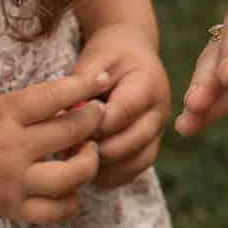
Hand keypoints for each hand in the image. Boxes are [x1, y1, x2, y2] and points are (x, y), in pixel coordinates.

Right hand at [0, 73, 103, 224]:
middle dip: (93, 121)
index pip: (54, 96)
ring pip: (72, 177)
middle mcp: (14, 150)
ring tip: (88, 152)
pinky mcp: (12, 209)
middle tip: (98, 115)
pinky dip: (70, 200)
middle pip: (71, 133)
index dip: (85, 86)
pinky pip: (55, 210)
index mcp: (5, 117)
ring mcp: (15, 183)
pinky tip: (70, 187)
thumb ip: (22, 106)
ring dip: (89, 162)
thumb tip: (65, 102)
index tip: (103, 80)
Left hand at [73, 22, 170, 187]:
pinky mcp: (151, 144)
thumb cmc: (111, 53)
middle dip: (97, 149)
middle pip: (131, 143)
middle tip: (68, 149)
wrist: (134, 52)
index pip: (122, 114)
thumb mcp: (95, 57)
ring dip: (106, 168)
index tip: (68, 129)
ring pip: (136, 162)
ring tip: (77, 161)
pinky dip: (112, 176)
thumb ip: (82, 84)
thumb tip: (68, 115)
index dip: (93, 126)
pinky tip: (89, 170)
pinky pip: (135, 170)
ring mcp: (158, 131)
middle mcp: (159, 111)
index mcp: (148, 85)